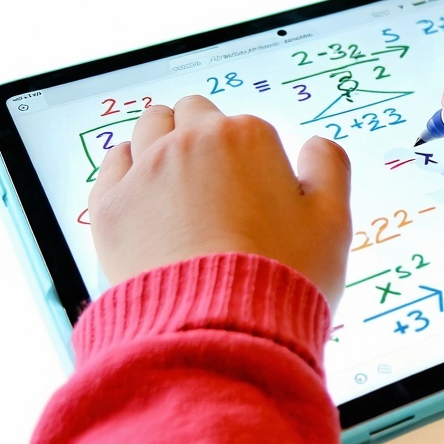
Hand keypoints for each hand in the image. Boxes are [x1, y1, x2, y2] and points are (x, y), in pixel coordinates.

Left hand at [89, 96, 351, 310]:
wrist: (222, 330)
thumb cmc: (283, 276)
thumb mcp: (333, 221)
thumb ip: (329, 167)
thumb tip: (315, 145)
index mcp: (247, 136)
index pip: (243, 124)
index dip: (252, 157)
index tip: (254, 191)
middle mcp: (192, 142)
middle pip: (191, 113)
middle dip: (202, 135)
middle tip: (216, 181)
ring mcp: (146, 171)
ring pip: (150, 127)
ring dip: (163, 142)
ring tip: (179, 184)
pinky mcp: (110, 207)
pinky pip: (112, 163)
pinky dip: (127, 170)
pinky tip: (143, 194)